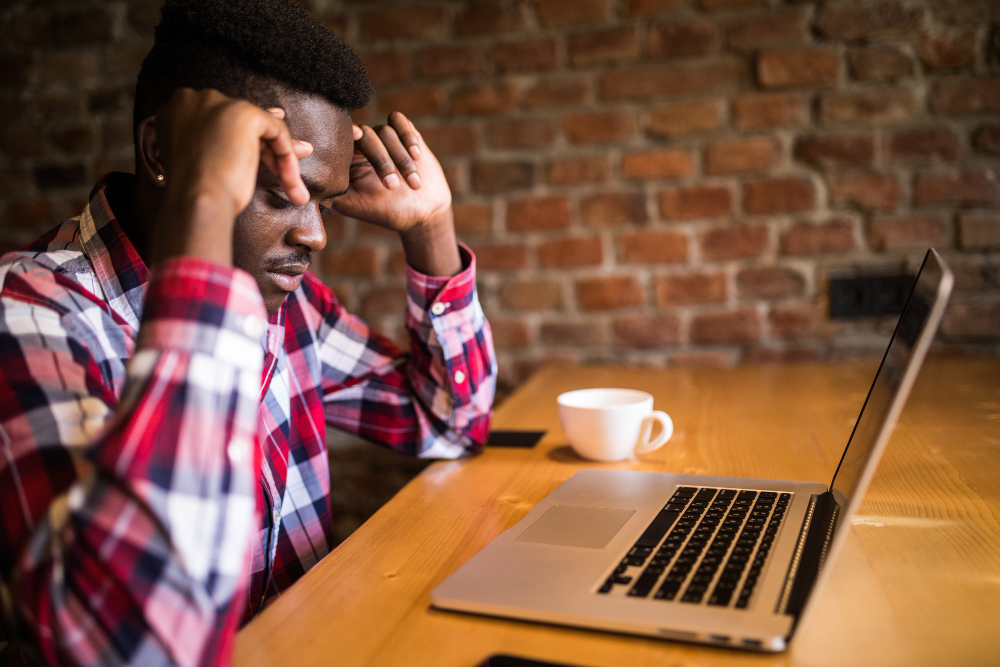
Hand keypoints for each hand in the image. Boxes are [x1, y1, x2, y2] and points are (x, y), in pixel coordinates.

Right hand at [150, 88, 312, 265]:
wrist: (196, 201)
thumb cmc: (197, 193)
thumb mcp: (206, 161)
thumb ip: (226, 140)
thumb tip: (270, 121)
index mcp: (177, 111)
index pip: (221, 122)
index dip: (246, 140)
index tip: (265, 154)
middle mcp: (194, 99)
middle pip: (242, 124)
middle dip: (268, 149)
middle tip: (286, 175)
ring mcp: (218, 103)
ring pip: (262, 128)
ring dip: (282, 160)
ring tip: (295, 191)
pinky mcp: (243, 113)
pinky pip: (277, 130)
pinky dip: (287, 156)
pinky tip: (291, 181)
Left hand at [331, 112, 450, 233]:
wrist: (423, 213)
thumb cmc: (387, 212)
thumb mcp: (355, 206)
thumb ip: (331, 193)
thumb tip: (308, 185)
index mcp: (349, 159)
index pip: (342, 139)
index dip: (347, 135)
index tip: (357, 136)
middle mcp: (365, 145)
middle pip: (367, 135)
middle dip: (382, 162)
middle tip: (393, 187)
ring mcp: (386, 138)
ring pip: (387, 132)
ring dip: (401, 160)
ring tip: (414, 184)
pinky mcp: (406, 134)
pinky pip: (401, 122)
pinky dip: (408, 137)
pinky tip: (417, 156)